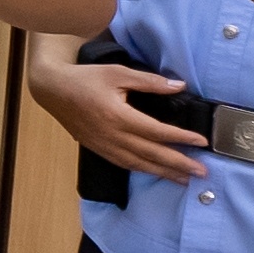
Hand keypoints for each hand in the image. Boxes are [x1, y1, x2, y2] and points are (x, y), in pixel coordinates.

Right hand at [35, 48, 207, 179]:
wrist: (51, 90)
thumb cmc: (84, 78)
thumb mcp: (117, 72)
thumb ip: (150, 81)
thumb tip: (179, 86)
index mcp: (117, 115)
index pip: (156, 131)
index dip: (181, 138)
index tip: (201, 142)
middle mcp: (111, 135)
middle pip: (150, 153)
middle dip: (178, 164)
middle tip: (201, 172)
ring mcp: (103, 145)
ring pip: (138, 164)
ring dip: (163, 173)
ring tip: (184, 180)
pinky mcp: (97, 148)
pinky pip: (123, 164)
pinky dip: (142, 170)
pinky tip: (155, 172)